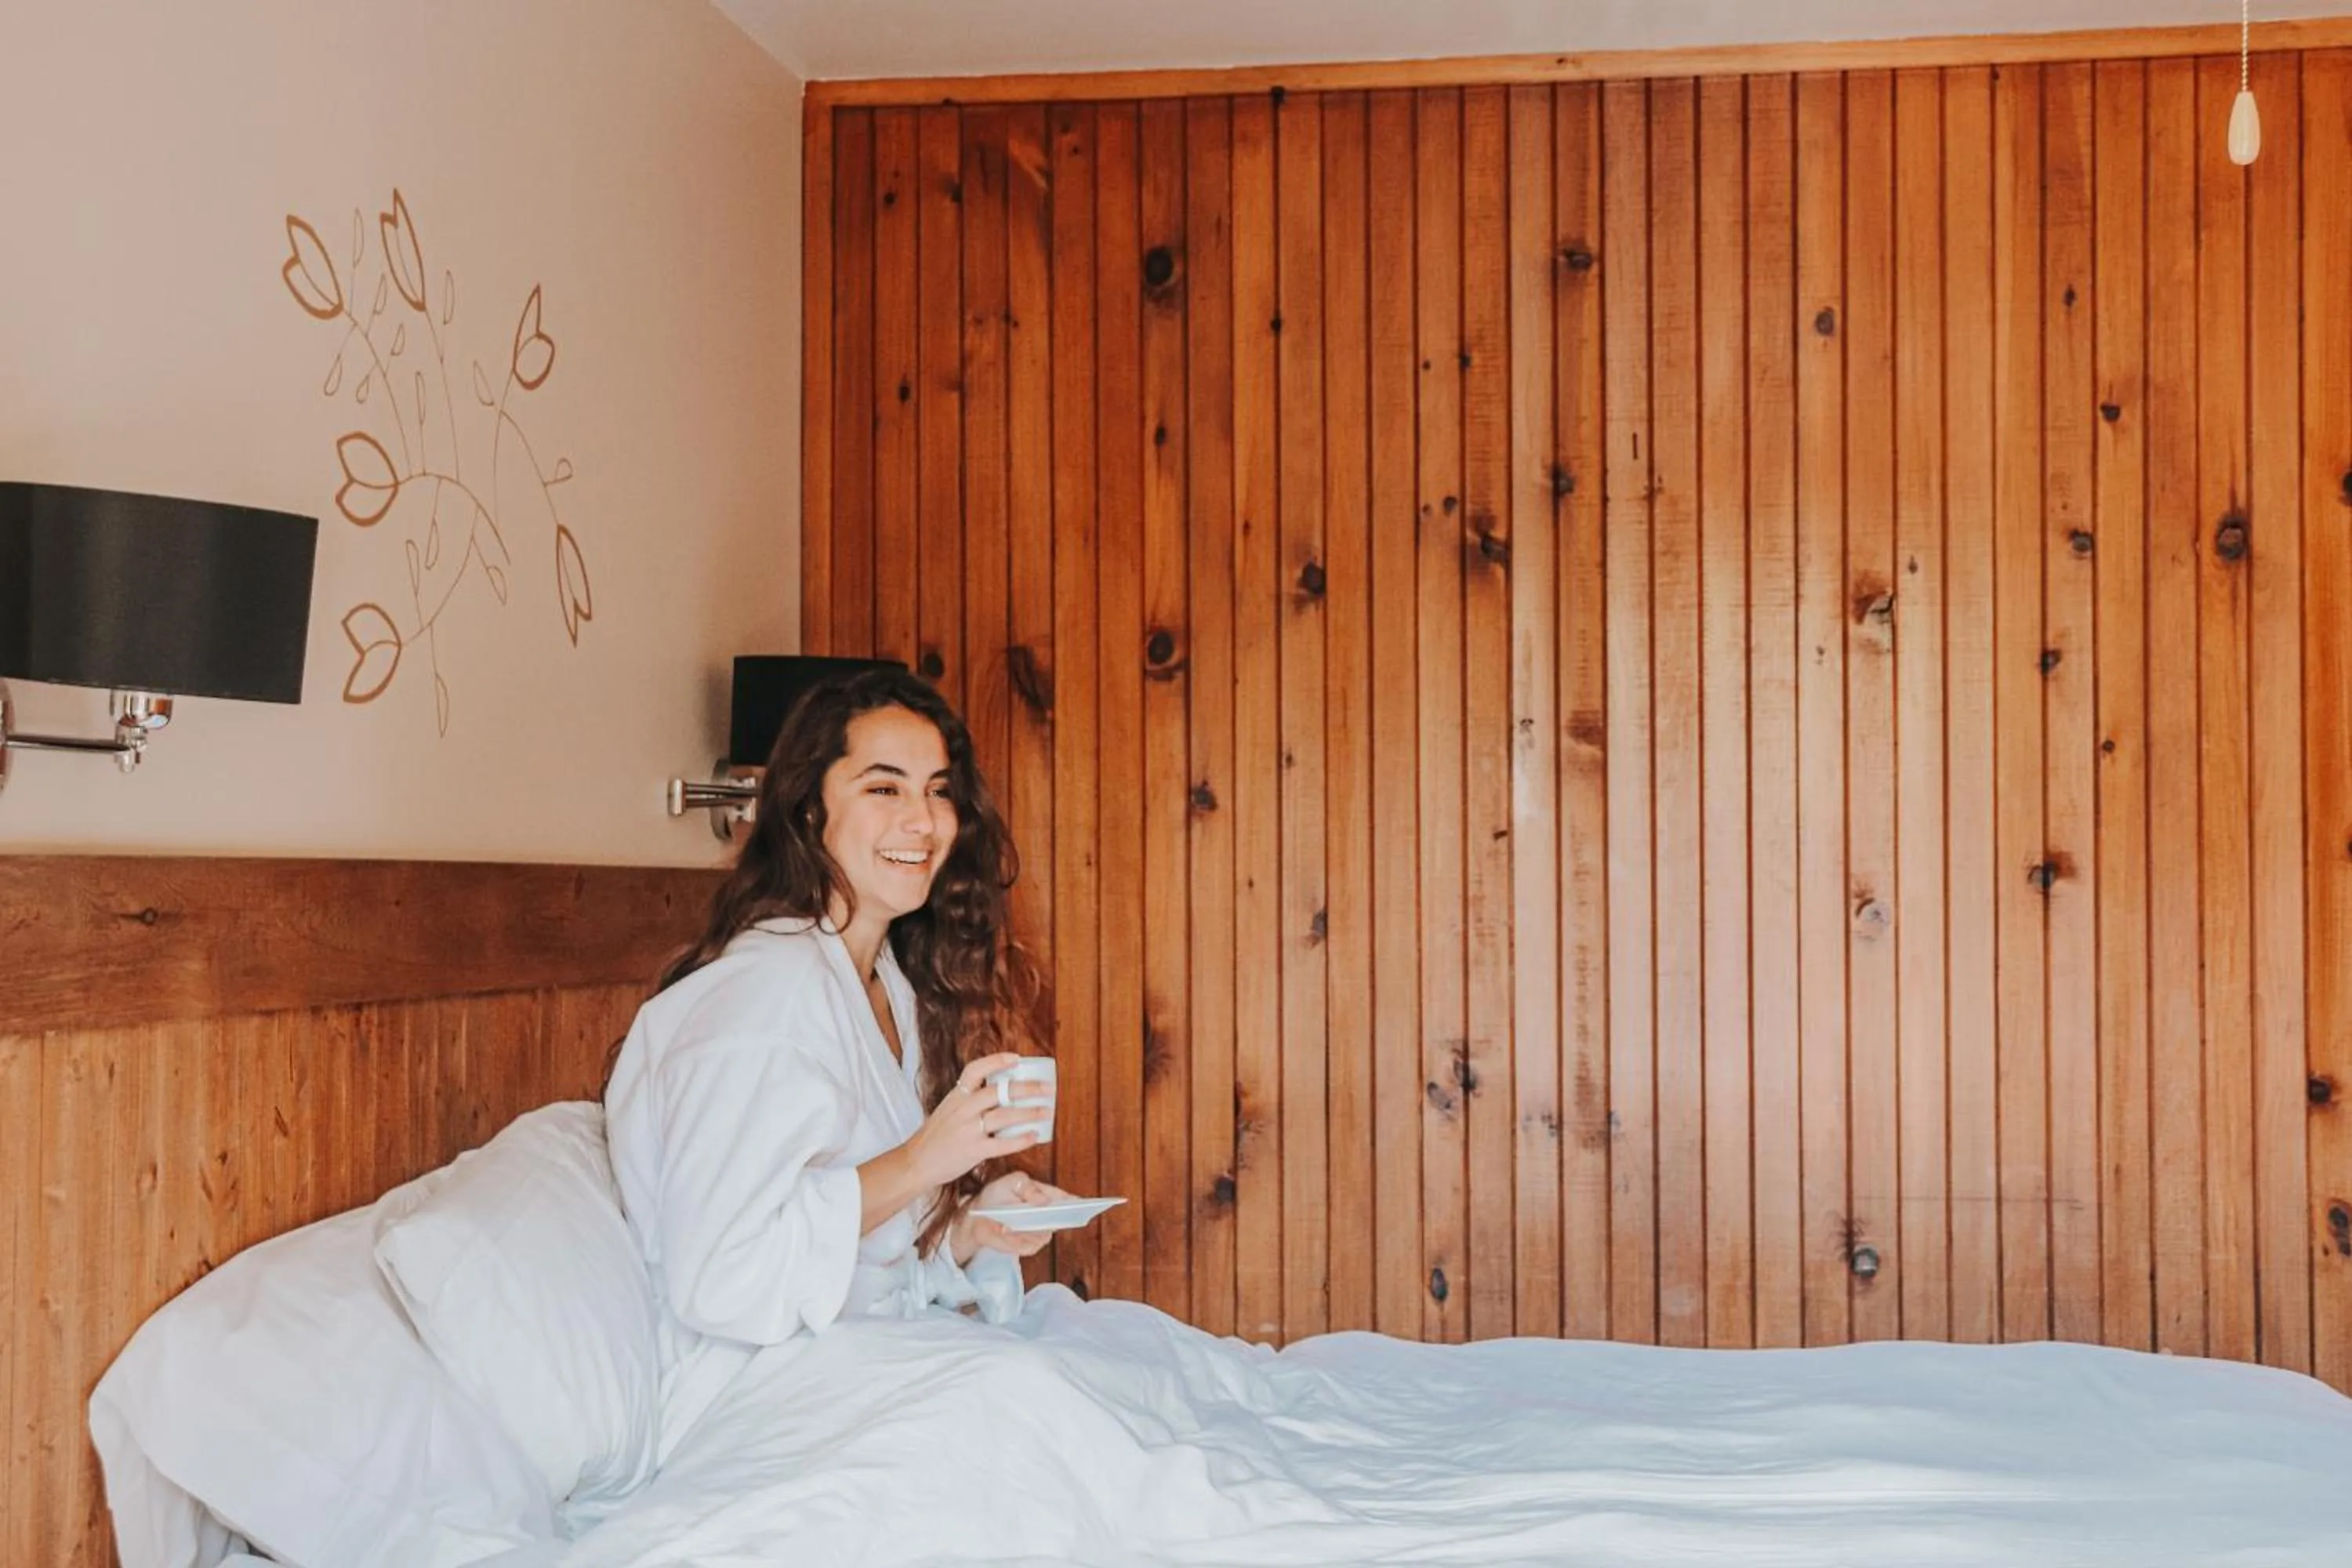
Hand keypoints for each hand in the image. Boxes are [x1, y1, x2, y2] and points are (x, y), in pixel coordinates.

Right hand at [897, 1053, 1054, 1190]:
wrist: (916, 1162)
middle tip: (1047, 1088)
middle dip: (1027, 1088)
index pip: (975, 1070)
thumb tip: (1000, 1093)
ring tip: (1047, 1111)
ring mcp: (967, 1129)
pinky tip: (1034, 1136)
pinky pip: (1002, 1144)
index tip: (1017, 1058)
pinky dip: (1020, 1139)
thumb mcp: (948, 1109)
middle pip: (999, 1091)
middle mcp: (962, 1109)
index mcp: (956, 1096)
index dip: (997, 1061)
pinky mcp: (972, 1151)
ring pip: (1005, 1115)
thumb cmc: (936, 1137)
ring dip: (1030, 1112)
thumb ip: (969, 1101)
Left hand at [950, 1171, 1069, 1264]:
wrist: (978, 1218)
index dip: (1075, 1202)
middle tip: (1045, 1216)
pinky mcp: (1027, 1247)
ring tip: (1013, 1223)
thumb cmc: (996, 1195)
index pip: (1066, 1199)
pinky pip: (1029, 1246)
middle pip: (1059, 1220)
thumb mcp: (1011, 1183)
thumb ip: (1028, 1188)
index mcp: (1046, 1196)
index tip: (1080, 1204)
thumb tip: (1045, 1200)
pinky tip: (1006, 1231)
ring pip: (1044, 1235)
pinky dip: (1016, 1240)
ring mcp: (1038, 1233)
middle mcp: (1046, 1216)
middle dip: (1053, 1219)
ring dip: (1029, 1230)